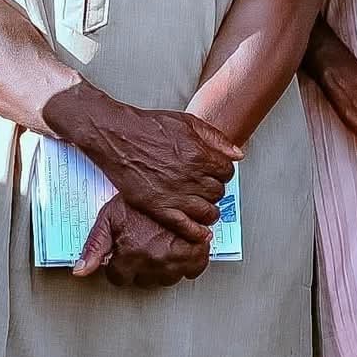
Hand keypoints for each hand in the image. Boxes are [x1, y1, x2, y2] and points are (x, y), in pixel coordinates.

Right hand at [45, 82, 239, 244]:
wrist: (118, 136)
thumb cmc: (151, 126)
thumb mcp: (188, 122)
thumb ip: (216, 138)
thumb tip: (238, 154)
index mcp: (199, 155)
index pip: (227, 172)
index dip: (224, 172)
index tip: (217, 172)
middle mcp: (189, 176)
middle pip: (218, 192)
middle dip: (216, 190)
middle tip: (207, 188)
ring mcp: (173, 193)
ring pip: (206, 211)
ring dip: (210, 211)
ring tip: (206, 208)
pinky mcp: (156, 206)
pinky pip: (182, 225)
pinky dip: (195, 232)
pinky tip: (201, 233)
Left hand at [74, 195, 209, 287]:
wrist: (168, 178)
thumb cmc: (138, 196)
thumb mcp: (109, 218)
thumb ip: (94, 246)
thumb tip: (80, 270)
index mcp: (130, 254)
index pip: (119, 278)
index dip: (119, 266)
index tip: (123, 258)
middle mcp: (154, 260)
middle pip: (144, 281)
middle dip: (141, 267)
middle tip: (143, 249)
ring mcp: (176, 258)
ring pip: (167, 278)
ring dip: (164, 266)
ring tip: (160, 249)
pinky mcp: (197, 251)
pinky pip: (193, 270)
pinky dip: (189, 263)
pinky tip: (181, 252)